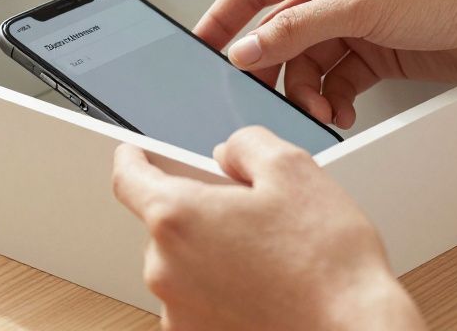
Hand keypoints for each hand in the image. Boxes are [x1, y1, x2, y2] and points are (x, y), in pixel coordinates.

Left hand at [112, 127, 423, 330]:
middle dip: (201, 213)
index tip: (136, 155)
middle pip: (166, 224)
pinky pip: (198, 302)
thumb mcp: (294, 169)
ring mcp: (178, 312)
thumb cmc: (328, 266)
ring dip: (212, 255)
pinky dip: (221, 292)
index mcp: (178, 217)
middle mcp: (166, 269)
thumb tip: (229, 153)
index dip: (134, 158)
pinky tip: (265, 288)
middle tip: (252, 216)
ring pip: (184, 265)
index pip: (128, 177)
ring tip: (269, 260)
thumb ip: (247, 145)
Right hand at [195, 0, 456, 127]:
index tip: (201, 48)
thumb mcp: (361, 5)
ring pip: (307, 60)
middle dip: (272, 66)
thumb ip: (298, 29)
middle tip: (261, 96)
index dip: (225, 17)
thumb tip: (248, 48)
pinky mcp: (377, 50)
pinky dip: (333, 97)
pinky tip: (339, 110)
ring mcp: (356, 19)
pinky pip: (337, 78)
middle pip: (279, 31)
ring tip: (319, 109)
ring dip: (307, 88)